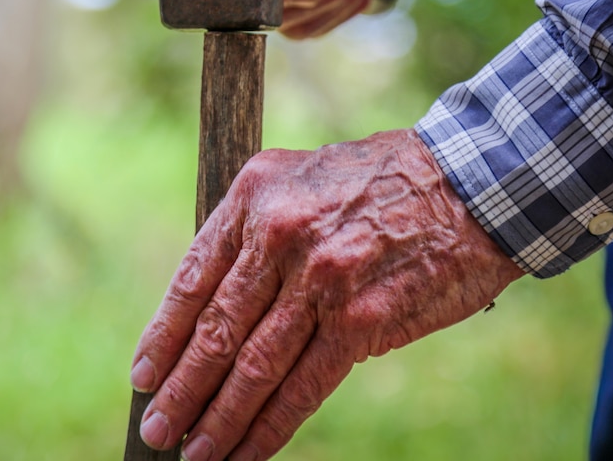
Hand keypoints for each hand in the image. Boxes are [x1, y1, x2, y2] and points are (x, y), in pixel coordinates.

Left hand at [130, 129, 523, 460]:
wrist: (470, 183)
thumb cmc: (382, 181)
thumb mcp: (302, 178)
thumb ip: (257, 231)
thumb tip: (218, 302)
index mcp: (255, 195)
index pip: (193, 278)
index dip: (163, 333)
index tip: (143, 373)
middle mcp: (279, 234)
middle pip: (216, 329)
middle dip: (181, 388)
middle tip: (155, 428)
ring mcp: (320, 279)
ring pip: (255, 365)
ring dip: (219, 417)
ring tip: (192, 452)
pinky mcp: (361, 320)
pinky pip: (304, 385)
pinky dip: (271, 426)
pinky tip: (247, 452)